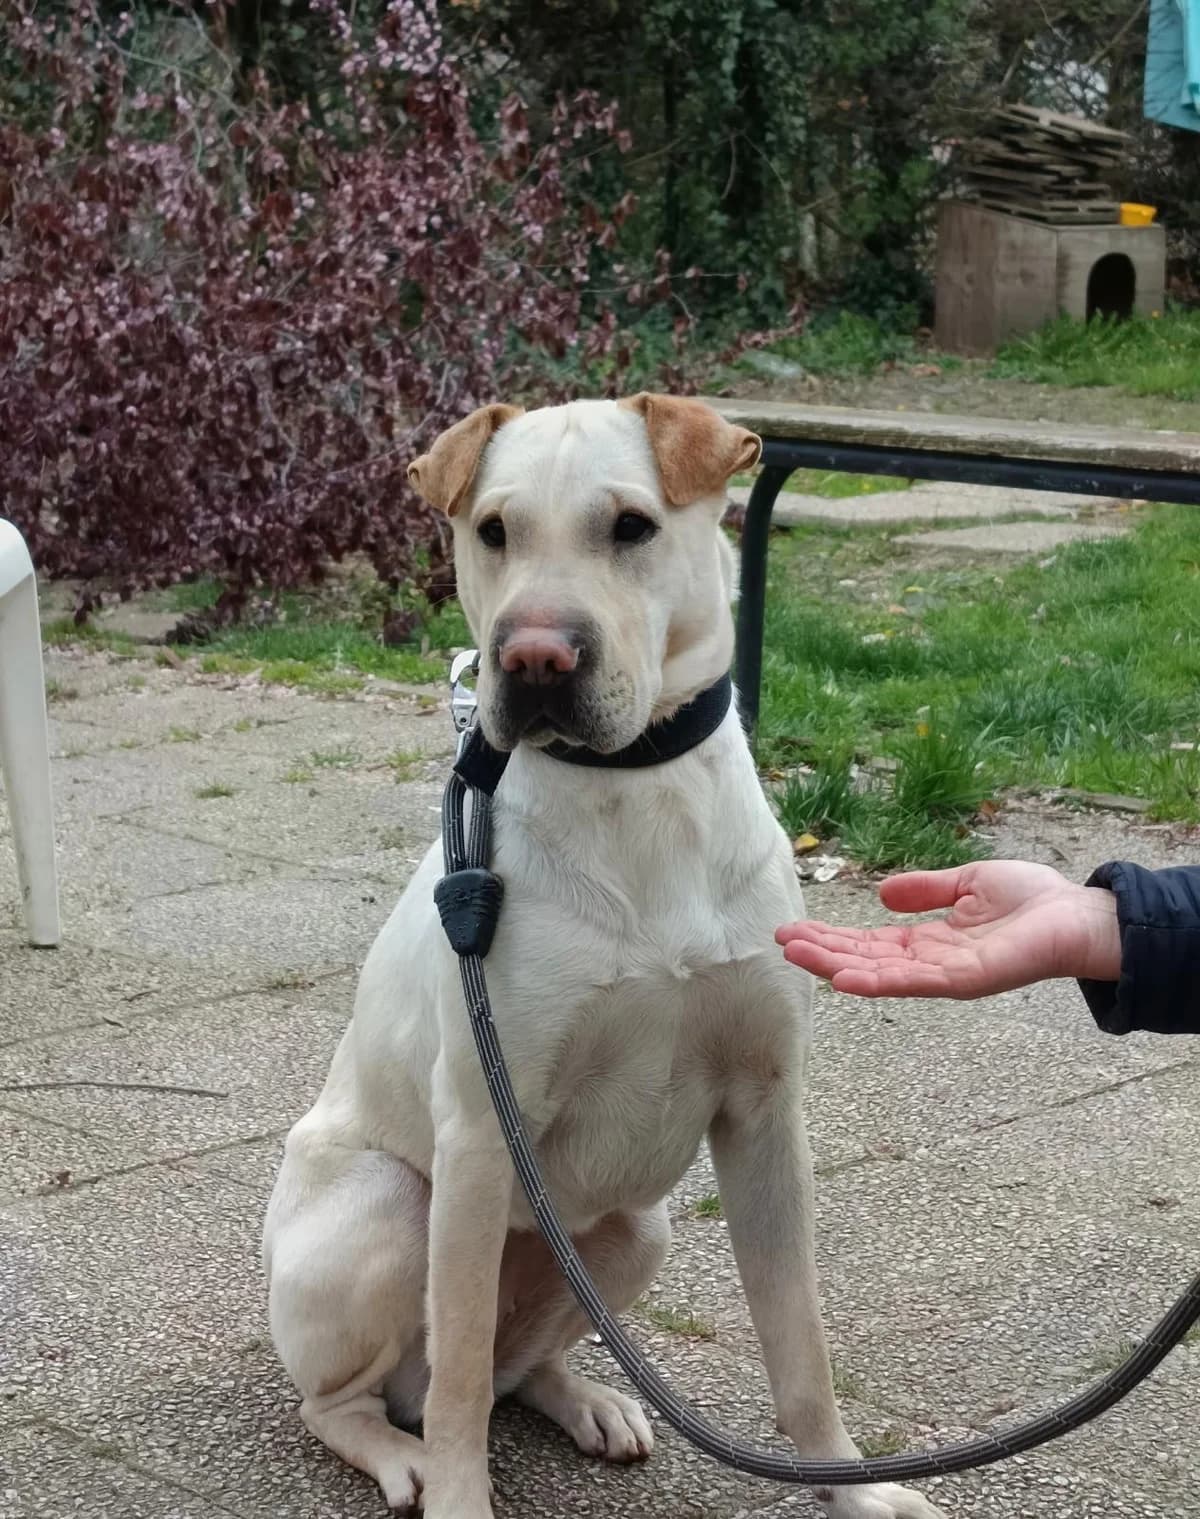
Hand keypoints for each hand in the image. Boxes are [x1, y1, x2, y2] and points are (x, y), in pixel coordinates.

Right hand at [776, 860, 1120, 998]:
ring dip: (835, 966)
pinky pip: (912, 983)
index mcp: (929, 941)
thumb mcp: (967, 883)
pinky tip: (844, 978)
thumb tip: (881, 893)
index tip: (793, 929)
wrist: (1078, 915)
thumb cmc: (1033, 900)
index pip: (869, 943)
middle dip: (821, 952)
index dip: (831, 937)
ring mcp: (945, 975)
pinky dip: (877, 982)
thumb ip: (926, 889)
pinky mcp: (964, 979)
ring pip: (879, 974)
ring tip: (796, 956)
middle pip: (864, 960)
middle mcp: (930, 963)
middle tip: (779, 942)